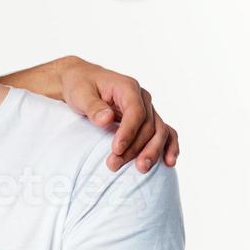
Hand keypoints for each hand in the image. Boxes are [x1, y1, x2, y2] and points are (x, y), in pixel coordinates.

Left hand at [56, 56, 179, 172]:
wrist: (82, 80)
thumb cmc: (81, 85)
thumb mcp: (80, 94)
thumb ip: (93, 106)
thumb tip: (107, 119)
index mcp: (128, 87)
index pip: (135, 112)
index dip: (128, 133)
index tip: (116, 150)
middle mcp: (142, 97)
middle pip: (148, 125)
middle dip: (134, 148)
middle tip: (115, 165)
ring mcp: (147, 108)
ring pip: (158, 131)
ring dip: (151, 151)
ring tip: (141, 169)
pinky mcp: (146, 119)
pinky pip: (164, 132)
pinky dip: (168, 146)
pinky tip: (168, 162)